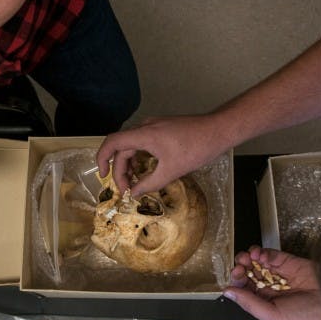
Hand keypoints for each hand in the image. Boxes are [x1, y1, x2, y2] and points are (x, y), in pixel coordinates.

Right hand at [95, 115, 225, 194]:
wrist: (218, 130)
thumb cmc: (197, 148)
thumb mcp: (171, 171)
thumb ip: (149, 184)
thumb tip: (134, 193)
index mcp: (144, 134)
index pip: (112, 143)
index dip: (102, 159)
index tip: (103, 176)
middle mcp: (146, 127)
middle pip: (122, 147)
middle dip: (120, 169)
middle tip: (126, 188)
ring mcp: (155, 126)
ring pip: (133, 145)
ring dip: (130, 163)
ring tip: (135, 181)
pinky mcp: (163, 128)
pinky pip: (143, 142)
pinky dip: (140, 156)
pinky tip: (147, 169)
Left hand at [223, 246, 320, 319]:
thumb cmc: (306, 318)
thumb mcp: (273, 316)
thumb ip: (250, 303)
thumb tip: (227, 293)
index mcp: (264, 303)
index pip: (243, 289)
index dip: (237, 281)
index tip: (236, 275)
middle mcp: (270, 288)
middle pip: (247, 273)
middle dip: (241, 267)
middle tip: (241, 265)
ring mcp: (279, 273)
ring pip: (256, 262)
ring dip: (248, 257)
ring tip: (248, 257)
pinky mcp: (289, 261)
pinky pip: (271, 254)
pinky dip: (262, 252)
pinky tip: (260, 254)